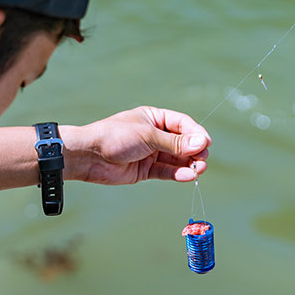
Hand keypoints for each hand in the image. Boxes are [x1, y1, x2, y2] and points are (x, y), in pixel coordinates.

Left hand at [63, 106, 210, 183]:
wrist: (88, 156)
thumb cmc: (114, 137)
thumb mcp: (148, 136)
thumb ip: (174, 142)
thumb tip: (201, 143)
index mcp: (154, 118)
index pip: (182, 124)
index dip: (196, 134)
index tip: (206, 144)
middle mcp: (154, 135)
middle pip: (182, 143)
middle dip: (194, 151)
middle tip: (202, 159)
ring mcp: (150, 153)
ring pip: (176, 159)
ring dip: (189, 164)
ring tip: (199, 169)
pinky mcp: (145, 170)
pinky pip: (166, 172)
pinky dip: (177, 174)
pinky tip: (188, 176)